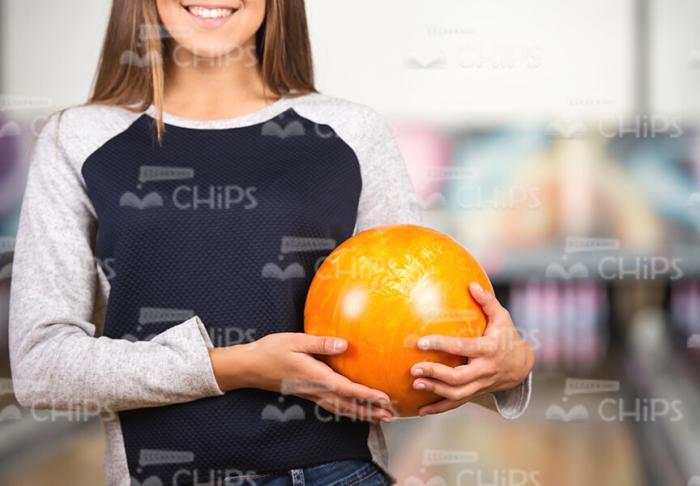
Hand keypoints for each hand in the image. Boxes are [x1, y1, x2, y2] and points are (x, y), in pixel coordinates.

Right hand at [209, 332, 394, 422]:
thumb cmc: (272, 350)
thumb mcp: (295, 341)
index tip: (384, 398)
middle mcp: (315, 389)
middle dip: (371, 410)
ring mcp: (311, 394)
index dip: (366, 394)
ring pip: (341, 408)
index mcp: (315, 376)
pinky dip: (348, 411)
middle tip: (391, 415)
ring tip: (380, 417)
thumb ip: (321, 343)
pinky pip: (332, 406)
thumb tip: (345, 345)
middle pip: (348, 405)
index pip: (346, 389)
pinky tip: (355, 410)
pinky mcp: (308, 394)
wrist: (250, 367)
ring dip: (362, 414)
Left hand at [411, 282, 534, 415]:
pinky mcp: (476, 393)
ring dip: (435, 390)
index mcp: (489, 349)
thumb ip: (487, 301)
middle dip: (435, 374)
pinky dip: (439, 408)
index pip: (463, 348)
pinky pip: (457, 403)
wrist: (522, 366)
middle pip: (459, 378)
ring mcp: (481, 384)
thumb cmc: (507, 337)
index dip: (443, 345)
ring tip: (415, 383)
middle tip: (414, 368)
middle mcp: (485, 370)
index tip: (422, 342)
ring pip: (457, 393)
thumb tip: (472, 284)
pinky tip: (421, 410)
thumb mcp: (502, 317)